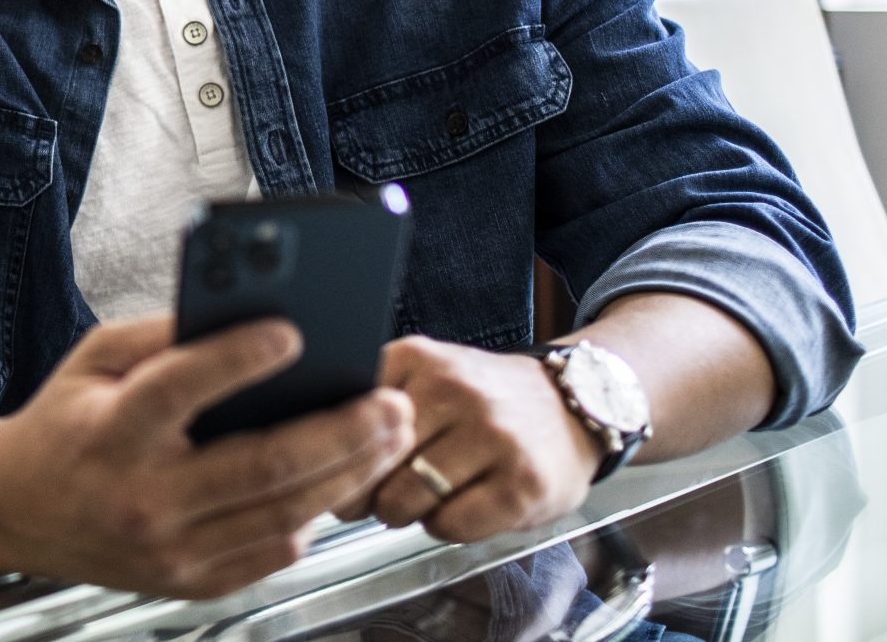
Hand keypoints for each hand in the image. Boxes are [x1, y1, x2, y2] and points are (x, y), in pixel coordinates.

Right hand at [0, 315, 415, 599]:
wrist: (13, 510)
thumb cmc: (65, 422)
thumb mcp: (95, 359)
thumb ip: (166, 335)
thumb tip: (249, 313)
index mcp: (111, 433)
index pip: (182, 388)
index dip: (240, 358)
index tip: (294, 331)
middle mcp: (141, 497)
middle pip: (265, 464)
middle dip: (344, 431)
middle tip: (390, 401)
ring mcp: (168, 550)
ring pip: (285, 513)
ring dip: (350, 473)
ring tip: (387, 435)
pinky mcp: (189, 582)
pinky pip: (272, 551)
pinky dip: (313, 514)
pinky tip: (338, 479)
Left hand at [338, 335, 602, 542]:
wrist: (576, 407)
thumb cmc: (483, 403)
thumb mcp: (428, 377)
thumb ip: (374, 401)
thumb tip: (311, 451)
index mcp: (418, 358)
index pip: (347, 417)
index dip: (335, 455)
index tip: (338, 470)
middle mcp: (456, 389)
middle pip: (372, 463)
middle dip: (365, 492)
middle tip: (376, 497)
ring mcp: (493, 435)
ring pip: (407, 498)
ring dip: (403, 513)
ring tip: (418, 501)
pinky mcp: (522, 483)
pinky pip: (451, 525)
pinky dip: (444, 528)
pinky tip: (458, 508)